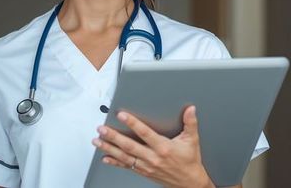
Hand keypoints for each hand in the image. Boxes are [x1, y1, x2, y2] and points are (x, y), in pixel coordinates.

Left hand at [92, 105, 214, 187]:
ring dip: (109, 148)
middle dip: (113, 137)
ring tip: (98, 141)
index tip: (122, 116)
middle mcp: (153, 157)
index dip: (132, 123)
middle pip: (129, 145)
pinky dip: (114, 162)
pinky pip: (126, 166)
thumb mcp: (192, 140)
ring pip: (124, 156)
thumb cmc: (189, 162)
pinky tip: (105, 158)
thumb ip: (190, 123)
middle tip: (102, 129)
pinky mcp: (143, 172)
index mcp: (163, 148)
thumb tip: (190, 110)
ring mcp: (146, 166)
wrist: (189, 183)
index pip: (145, 133)